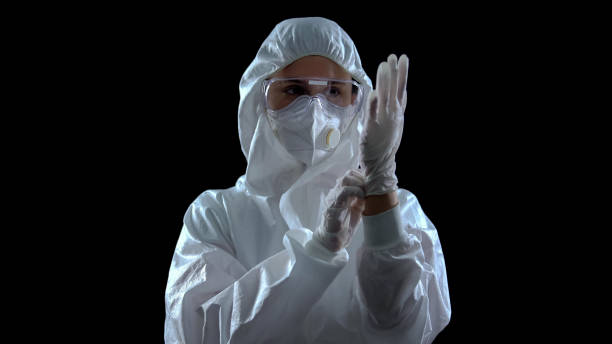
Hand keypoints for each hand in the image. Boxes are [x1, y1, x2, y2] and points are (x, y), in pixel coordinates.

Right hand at [313, 169, 365, 251]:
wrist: (335, 239)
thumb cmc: (346, 224)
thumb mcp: (357, 208)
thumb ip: (361, 198)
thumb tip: (372, 190)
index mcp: (341, 192)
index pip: (351, 175)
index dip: (362, 177)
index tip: (371, 185)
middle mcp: (336, 192)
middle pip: (348, 175)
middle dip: (362, 179)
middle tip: (370, 189)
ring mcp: (333, 198)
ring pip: (345, 180)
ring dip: (359, 184)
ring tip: (366, 193)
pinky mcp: (332, 206)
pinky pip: (343, 192)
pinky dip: (355, 192)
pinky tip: (362, 198)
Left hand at [360, 54, 408, 195]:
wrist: (381, 163)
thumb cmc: (384, 144)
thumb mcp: (393, 124)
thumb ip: (392, 108)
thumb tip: (389, 93)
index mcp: (397, 113)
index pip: (402, 89)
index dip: (403, 74)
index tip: (403, 59)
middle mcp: (392, 114)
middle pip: (395, 89)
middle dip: (394, 72)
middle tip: (393, 56)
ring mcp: (383, 120)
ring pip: (385, 97)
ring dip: (384, 81)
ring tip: (384, 65)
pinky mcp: (372, 127)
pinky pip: (372, 112)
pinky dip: (373, 102)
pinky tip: (373, 91)